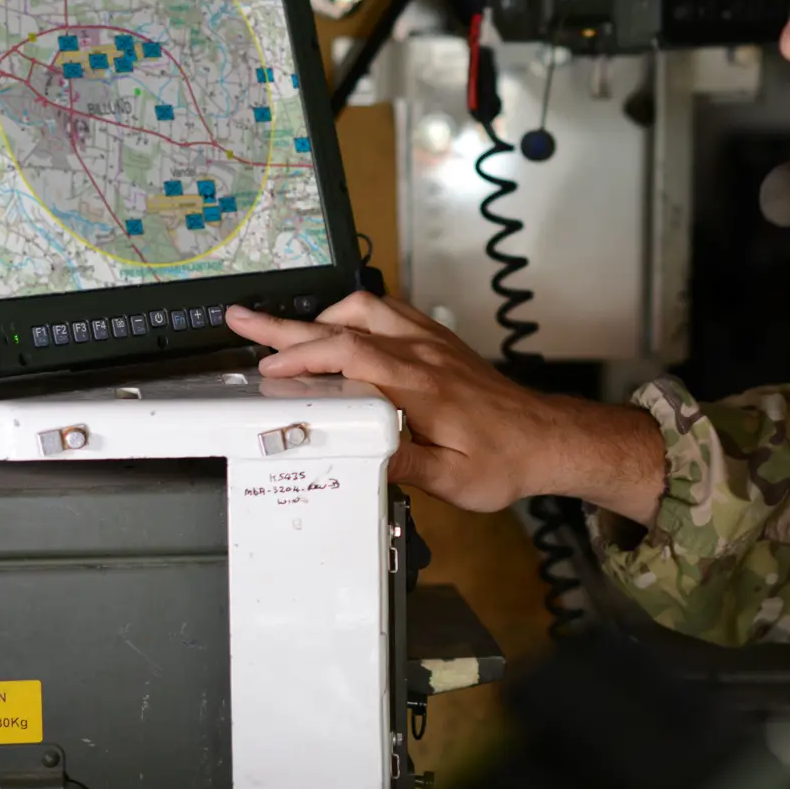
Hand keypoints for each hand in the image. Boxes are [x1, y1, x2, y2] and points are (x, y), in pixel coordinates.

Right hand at [224, 293, 665, 521]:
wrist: (546, 438)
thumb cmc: (502, 460)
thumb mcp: (453, 479)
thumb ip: (405, 465)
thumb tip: (356, 454)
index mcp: (419, 385)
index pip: (350, 355)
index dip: (304, 357)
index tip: (269, 370)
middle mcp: (422, 353)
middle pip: (344, 324)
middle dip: (287, 326)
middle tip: (243, 321)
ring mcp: (430, 342)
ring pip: (364, 309)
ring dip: (320, 318)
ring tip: (283, 334)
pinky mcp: (438, 342)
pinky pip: (387, 312)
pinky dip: (352, 316)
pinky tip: (339, 329)